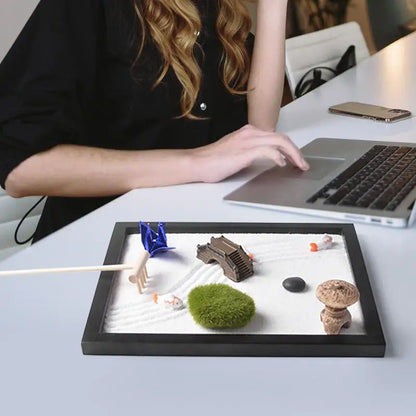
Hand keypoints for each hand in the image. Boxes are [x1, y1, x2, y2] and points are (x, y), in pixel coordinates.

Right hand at [190, 124, 308, 182]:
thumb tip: (267, 159)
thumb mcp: (236, 152)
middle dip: (296, 151)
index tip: (296, 158)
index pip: (276, 136)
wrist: (197, 162)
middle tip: (303, 163)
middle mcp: (250, 133)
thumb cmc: (212, 160)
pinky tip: (282, 164)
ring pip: (279, 142)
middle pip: (282, 137)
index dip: (290, 147)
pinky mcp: (244, 151)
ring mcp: (247, 141)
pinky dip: (278, 156)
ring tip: (299, 165)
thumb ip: (251, 152)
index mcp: (248, 132)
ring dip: (293, 154)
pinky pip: (268, 151)